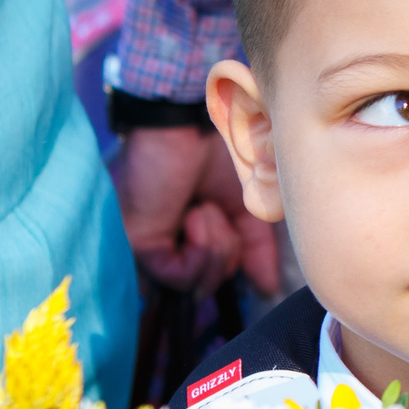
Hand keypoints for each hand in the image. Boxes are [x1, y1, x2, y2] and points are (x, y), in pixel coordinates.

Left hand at [114, 125, 282, 298]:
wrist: (195, 122)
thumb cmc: (221, 152)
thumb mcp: (248, 208)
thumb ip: (256, 249)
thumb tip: (267, 286)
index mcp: (189, 233)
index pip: (211, 277)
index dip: (228, 271)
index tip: (242, 256)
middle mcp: (166, 242)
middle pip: (208, 286)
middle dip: (228, 255)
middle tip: (219, 213)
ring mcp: (150, 245)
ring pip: (195, 285)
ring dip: (216, 247)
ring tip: (204, 208)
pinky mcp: (140, 244)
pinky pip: (180, 277)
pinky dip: (201, 251)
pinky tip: (195, 216)